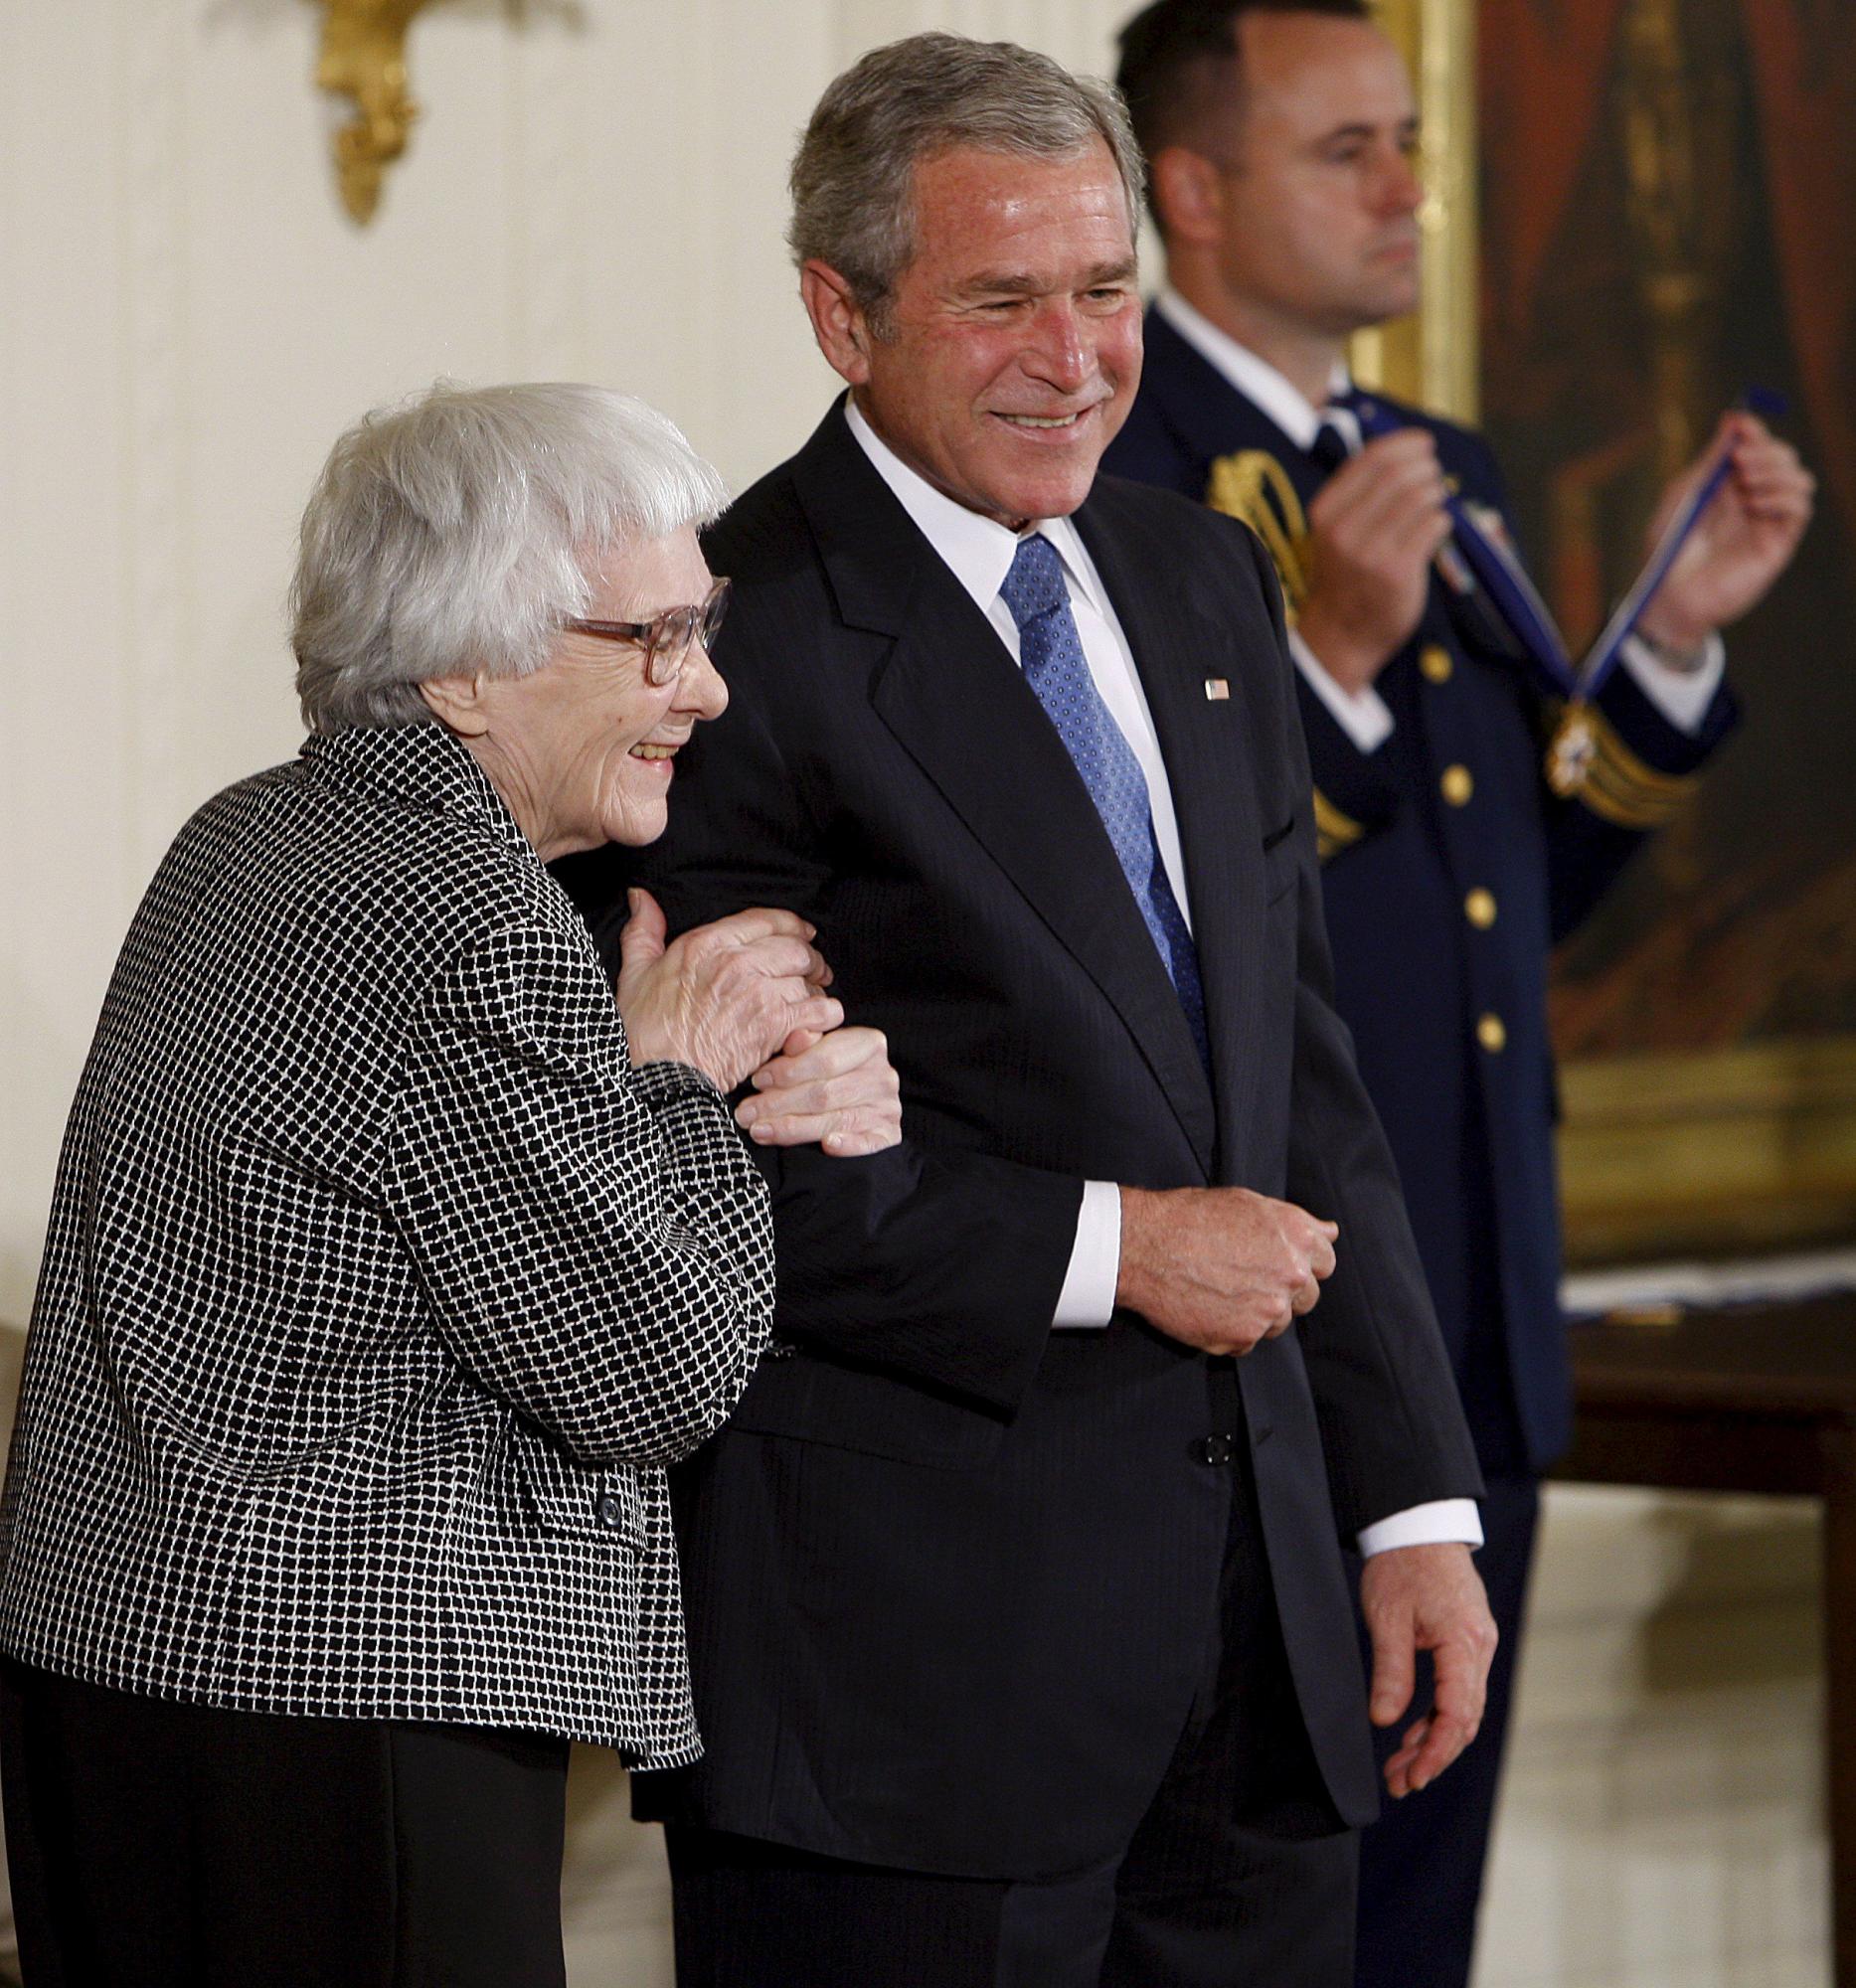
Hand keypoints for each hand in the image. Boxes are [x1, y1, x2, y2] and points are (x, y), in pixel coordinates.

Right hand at [615, 889, 841, 1092]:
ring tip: (813, 1000)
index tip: (802, 934)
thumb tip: (642, 898)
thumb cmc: (646, 1030)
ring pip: (808, 980)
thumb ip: (644, 930)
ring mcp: (759, 992)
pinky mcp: (774, 1025)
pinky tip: (818, 1021)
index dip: (792, 926)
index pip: (766, 920)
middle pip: (795, 948)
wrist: (661, 1075)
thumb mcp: (635, 972)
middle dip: (809, 960)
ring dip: (815, 991)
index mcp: (707, 943)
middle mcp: (737, 962)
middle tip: (814, 971)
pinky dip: (823, 1015)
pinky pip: (816, 1011)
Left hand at [735, 1024, 901, 1156]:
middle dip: (780, 1104)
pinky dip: (848, 1145)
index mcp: (868, 1044)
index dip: (788, 1071)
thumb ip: (803, 1044)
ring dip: (793, 1128)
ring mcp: (888, 1107)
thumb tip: (794, 1037)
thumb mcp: (813, 1052)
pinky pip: (869, 1142)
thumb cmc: (824, 1074)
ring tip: (759, 1131)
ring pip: (836, 1118)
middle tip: (746, 1113)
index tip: (757, 1081)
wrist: (857, 1103)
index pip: (825, 1058)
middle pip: (825, 1092)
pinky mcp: (889, 1135)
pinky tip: (827, 1145)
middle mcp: (883, 1074)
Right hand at [1115, 1185, 1337, 1355]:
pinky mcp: (1242, 1337)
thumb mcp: (1248, 1202)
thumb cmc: (1190, 1217)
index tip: (1277, 1265)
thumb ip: (1296, 1221)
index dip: (1300, 1264)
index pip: (1324, 1263)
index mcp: (1297, 1238)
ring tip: (1220, 1292)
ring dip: (1256, 1313)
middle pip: (1306, 1298)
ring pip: (1277, 1323)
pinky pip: (1247, 1342)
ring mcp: (1269, 1310)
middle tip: (1244, 1280)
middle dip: (1281, 1292)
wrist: (1145, 1246)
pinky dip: (1230, 1331)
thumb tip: (1330, 1232)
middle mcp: (1291, 1275)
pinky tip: (1207, 1308)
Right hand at [1297, 431, 1453, 694]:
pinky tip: (1435, 529)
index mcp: (1325, 512)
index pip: (1370, 459)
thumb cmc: (1348, 575)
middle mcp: (1343, 530)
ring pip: (1418, 498)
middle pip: (1397, 475)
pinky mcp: (1396, 572)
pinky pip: (1432, 526)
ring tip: (1435, 501)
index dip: (1404, 443)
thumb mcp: (1337, 530)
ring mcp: (1369, 553)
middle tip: (1434, 473)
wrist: (1341, 635)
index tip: (1423, 443)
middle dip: (1425, 466)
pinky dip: (1441, 521)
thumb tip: (1407, 448)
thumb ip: (1361, 493)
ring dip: (1436, 493)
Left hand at [1359, 1541, 1497, 1797]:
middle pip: (1464, 1719)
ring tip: (1399, 1767)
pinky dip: (1438, 1716)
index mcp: (1464, 1642)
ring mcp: (1478, 1646)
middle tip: (1399, 1783)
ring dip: (1433, 1740)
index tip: (1412, 1776)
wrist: (1420, 1525)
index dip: (1436, 1752)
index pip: (1457, 1714)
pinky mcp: (1468, 1643)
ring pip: (1463, 1709)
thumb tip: (1384, 1719)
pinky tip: (1413, 1733)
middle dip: (1433, 1756)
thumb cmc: (1402, 1564)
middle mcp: (1480, 1649)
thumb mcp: (1387, 1617)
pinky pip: (1459, 1691)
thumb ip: (1391, 1670)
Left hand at [1634, 413, 1815, 653]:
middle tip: (1738, 460)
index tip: (1741, 424)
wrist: (1670, 594)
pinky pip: (1800, 508)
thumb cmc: (1668, 548)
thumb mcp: (1685, 495)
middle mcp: (1753, 499)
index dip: (1754, 430)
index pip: (1756, 446)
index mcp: (1729, 485)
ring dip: (1777, 472)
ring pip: (1800, 479)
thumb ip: (1711, 460)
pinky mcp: (1778, 544)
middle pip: (1783, 457)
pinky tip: (1755, 504)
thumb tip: (1734, 419)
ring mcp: (1767, 521)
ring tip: (1745, 486)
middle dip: (1765, 450)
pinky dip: (1783, 496)